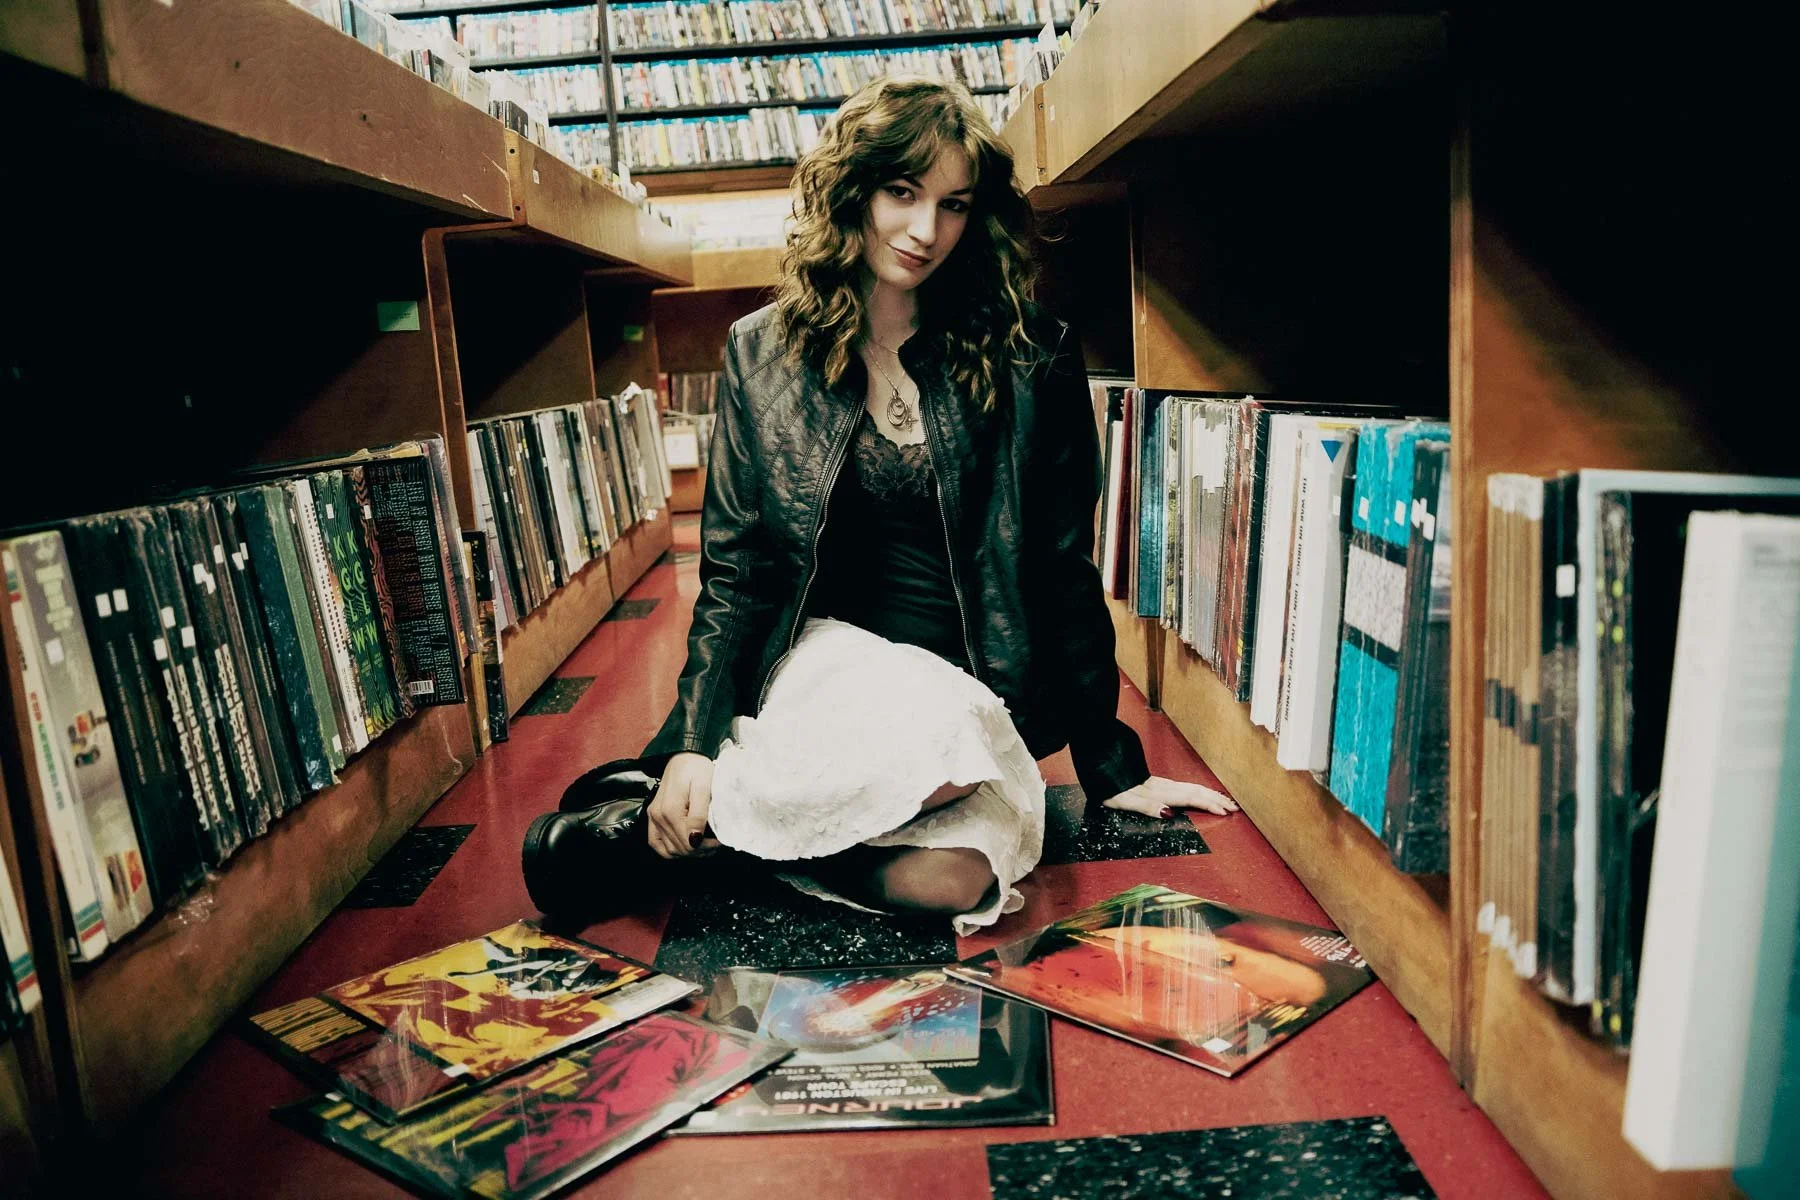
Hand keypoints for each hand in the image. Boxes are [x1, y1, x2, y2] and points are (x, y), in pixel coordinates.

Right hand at [648, 752, 715, 858]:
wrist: (685, 754)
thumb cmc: (697, 768)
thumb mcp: (704, 787)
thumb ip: (699, 814)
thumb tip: (695, 839)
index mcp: (670, 809)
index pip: (688, 843)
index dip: (706, 847)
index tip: (720, 841)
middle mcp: (657, 815)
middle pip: (679, 849)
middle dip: (699, 851)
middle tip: (715, 844)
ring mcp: (653, 817)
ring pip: (668, 850)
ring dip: (686, 852)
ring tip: (704, 845)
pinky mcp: (652, 816)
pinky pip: (655, 843)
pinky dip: (669, 850)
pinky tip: (684, 846)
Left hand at [1102, 775, 1239, 817]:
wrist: (1093, 748)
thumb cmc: (1103, 778)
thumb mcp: (1120, 798)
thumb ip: (1145, 805)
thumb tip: (1168, 813)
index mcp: (1155, 791)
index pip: (1189, 798)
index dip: (1208, 805)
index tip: (1225, 812)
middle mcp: (1158, 785)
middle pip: (1193, 791)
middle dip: (1214, 799)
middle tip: (1234, 807)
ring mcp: (1155, 781)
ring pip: (1187, 787)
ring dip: (1207, 794)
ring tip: (1222, 799)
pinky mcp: (1148, 779)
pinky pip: (1179, 785)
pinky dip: (1193, 790)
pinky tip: (1195, 792)